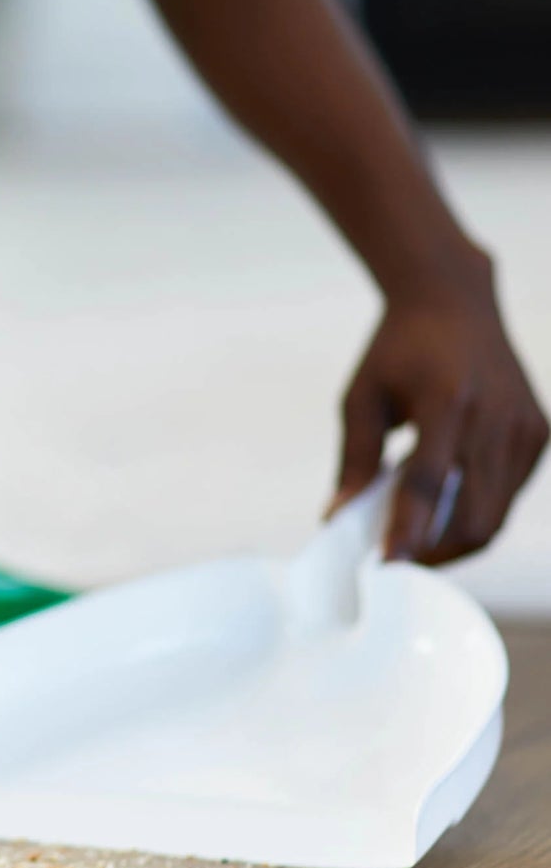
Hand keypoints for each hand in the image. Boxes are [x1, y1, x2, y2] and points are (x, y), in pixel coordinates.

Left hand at [334, 252, 547, 563]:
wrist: (453, 301)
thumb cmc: (397, 350)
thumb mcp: (361, 399)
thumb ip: (354, 462)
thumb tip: (336, 518)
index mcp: (447, 403)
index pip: (427, 485)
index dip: (408, 531)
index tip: (387, 566)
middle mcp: (495, 416)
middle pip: (473, 515)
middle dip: (435, 551)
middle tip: (397, 561)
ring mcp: (525, 426)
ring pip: (495, 515)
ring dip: (454, 539)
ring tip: (416, 537)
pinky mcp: (540, 433)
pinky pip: (509, 496)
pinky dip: (477, 513)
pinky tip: (445, 508)